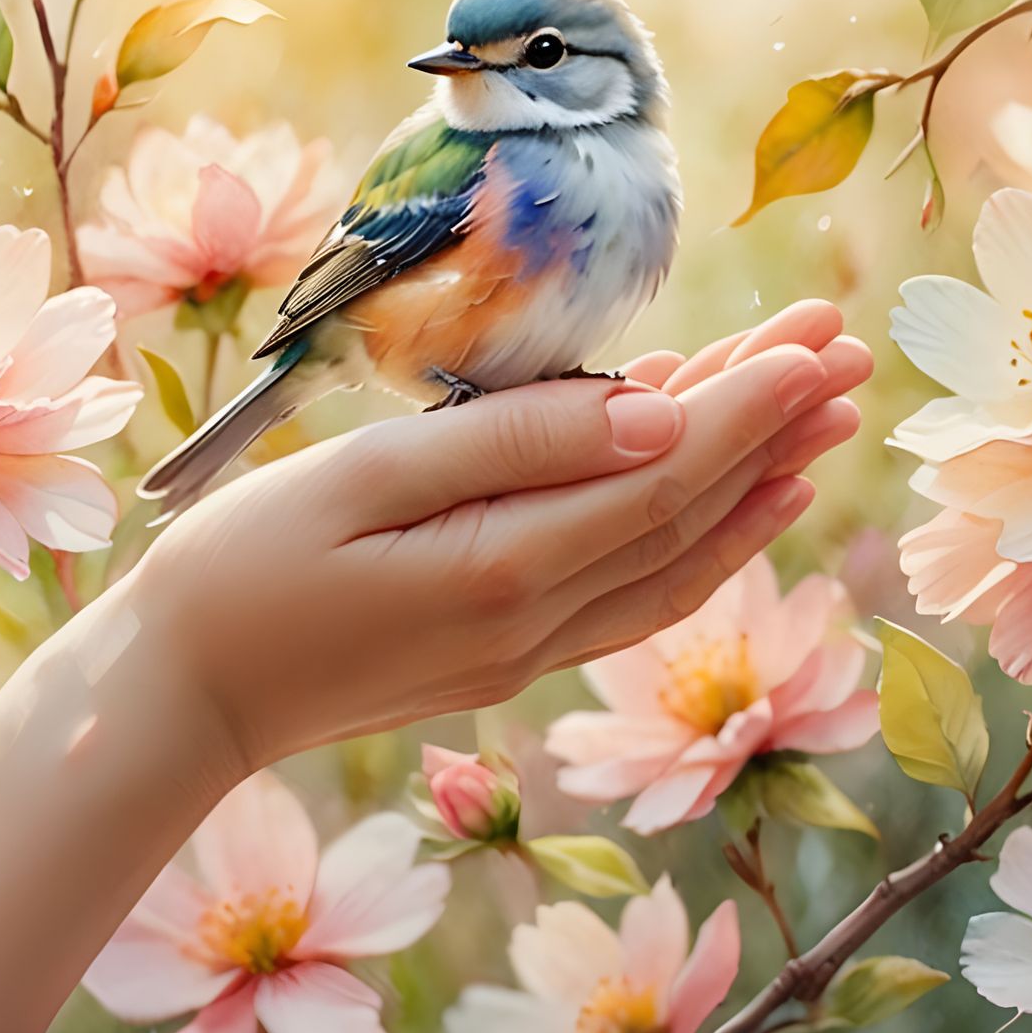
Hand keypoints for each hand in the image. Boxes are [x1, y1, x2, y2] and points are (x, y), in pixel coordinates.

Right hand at [143, 300, 871, 773]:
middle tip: (847, 348)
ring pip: (677, 557)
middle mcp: (539, 621)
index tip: (817, 338)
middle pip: (689, 512)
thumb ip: (512, 444)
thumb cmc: (246, 567)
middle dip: (775, 426)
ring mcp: (530, 647)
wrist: (184, 694)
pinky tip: (734, 499)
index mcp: (504, 569)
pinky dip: (699, 538)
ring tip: (824, 417)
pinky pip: (635, 589)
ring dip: (757, 483)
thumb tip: (656, 414)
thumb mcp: (362, 481)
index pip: (664, 475)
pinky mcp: (508, 650)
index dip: (750, 404)